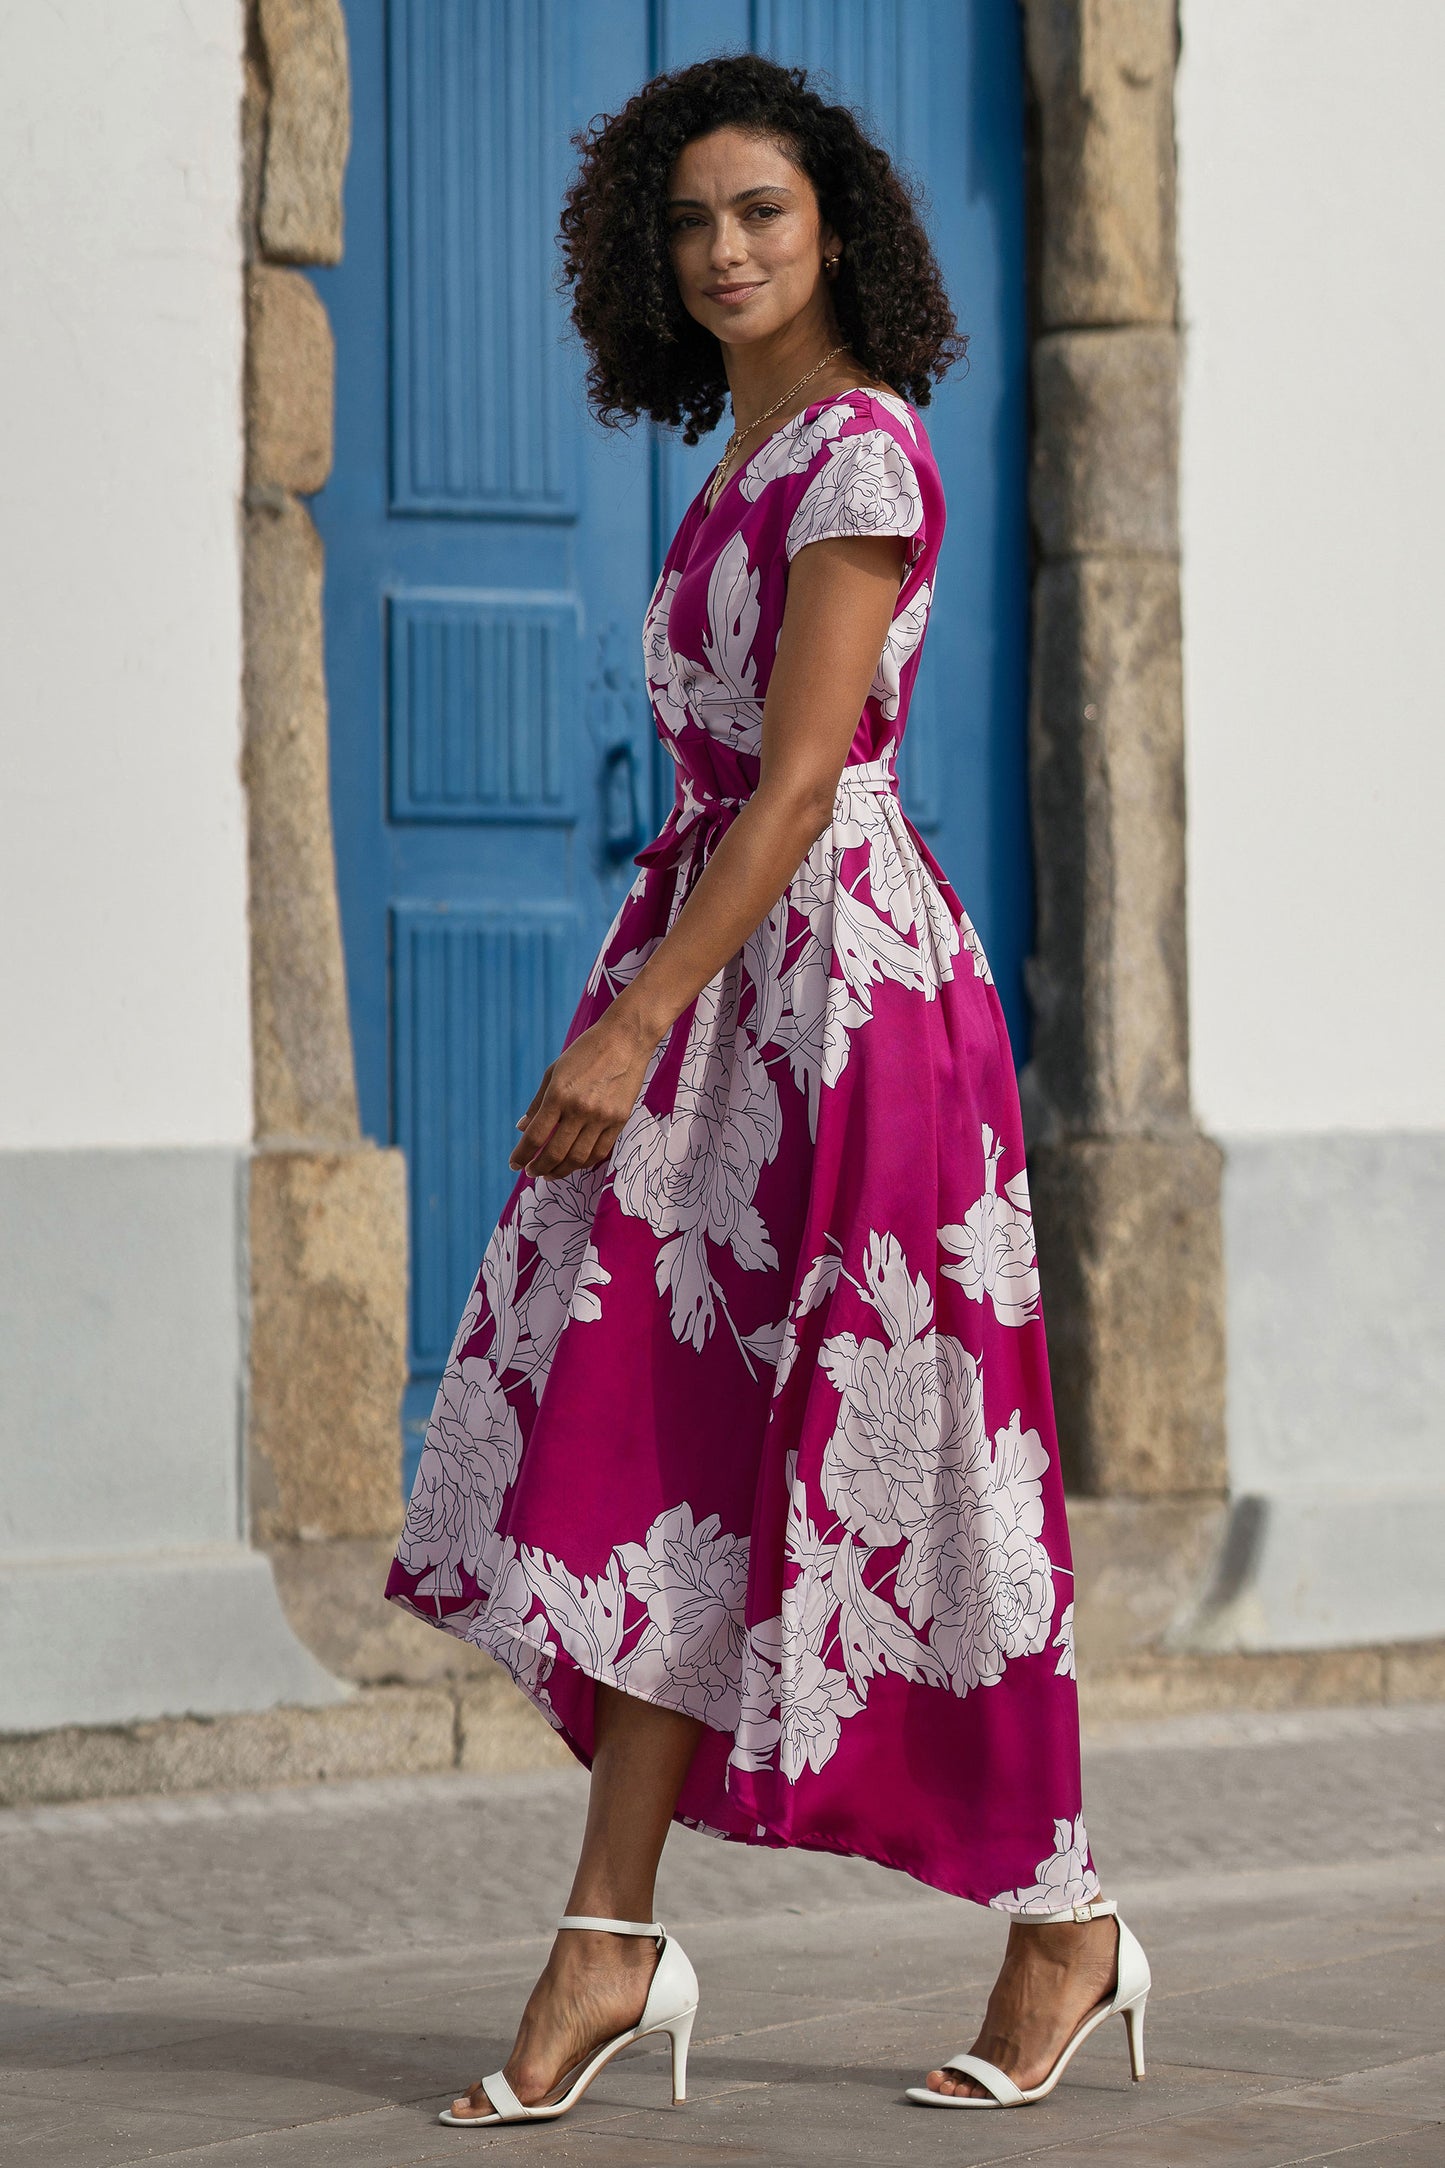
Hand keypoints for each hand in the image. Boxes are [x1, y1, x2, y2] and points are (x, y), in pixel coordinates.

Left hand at [508, 1005, 657, 1179]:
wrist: (625, 1039)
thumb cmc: (585, 1052)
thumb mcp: (554, 1071)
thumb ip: (537, 1103)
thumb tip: (522, 1128)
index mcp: (559, 1094)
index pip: (535, 1136)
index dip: (522, 1155)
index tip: (515, 1164)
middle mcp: (580, 1109)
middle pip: (555, 1152)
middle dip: (539, 1167)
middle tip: (531, 1172)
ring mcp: (602, 1116)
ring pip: (578, 1158)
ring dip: (561, 1170)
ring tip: (550, 1173)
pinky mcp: (620, 1120)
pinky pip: (600, 1151)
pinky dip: (584, 1162)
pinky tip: (574, 1163)